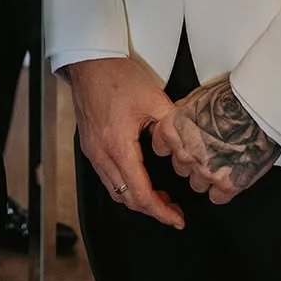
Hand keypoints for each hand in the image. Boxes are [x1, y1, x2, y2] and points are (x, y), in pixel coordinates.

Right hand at [64, 57, 184, 229]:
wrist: (89, 61)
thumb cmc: (117, 76)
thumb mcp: (154, 98)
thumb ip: (173, 126)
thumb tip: (190, 143)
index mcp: (118, 146)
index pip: (140, 193)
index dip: (161, 211)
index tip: (177, 219)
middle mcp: (102, 154)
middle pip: (126, 199)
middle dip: (152, 209)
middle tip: (173, 210)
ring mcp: (93, 152)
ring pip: (114, 191)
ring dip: (137, 199)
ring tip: (160, 197)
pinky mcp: (90, 146)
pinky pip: (107, 177)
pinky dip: (125, 185)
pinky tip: (139, 178)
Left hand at [149, 79, 280, 205]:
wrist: (262, 106)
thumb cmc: (235, 97)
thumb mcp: (198, 96)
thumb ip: (183, 114)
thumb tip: (180, 120)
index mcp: (174, 128)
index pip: (161, 147)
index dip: (176, 145)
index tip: (185, 143)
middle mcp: (186, 151)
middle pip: (181, 167)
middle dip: (194, 160)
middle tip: (212, 148)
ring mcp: (205, 170)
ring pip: (197, 184)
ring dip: (209, 174)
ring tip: (226, 158)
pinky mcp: (227, 184)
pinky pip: (217, 197)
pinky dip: (225, 188)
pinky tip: (233, 172)